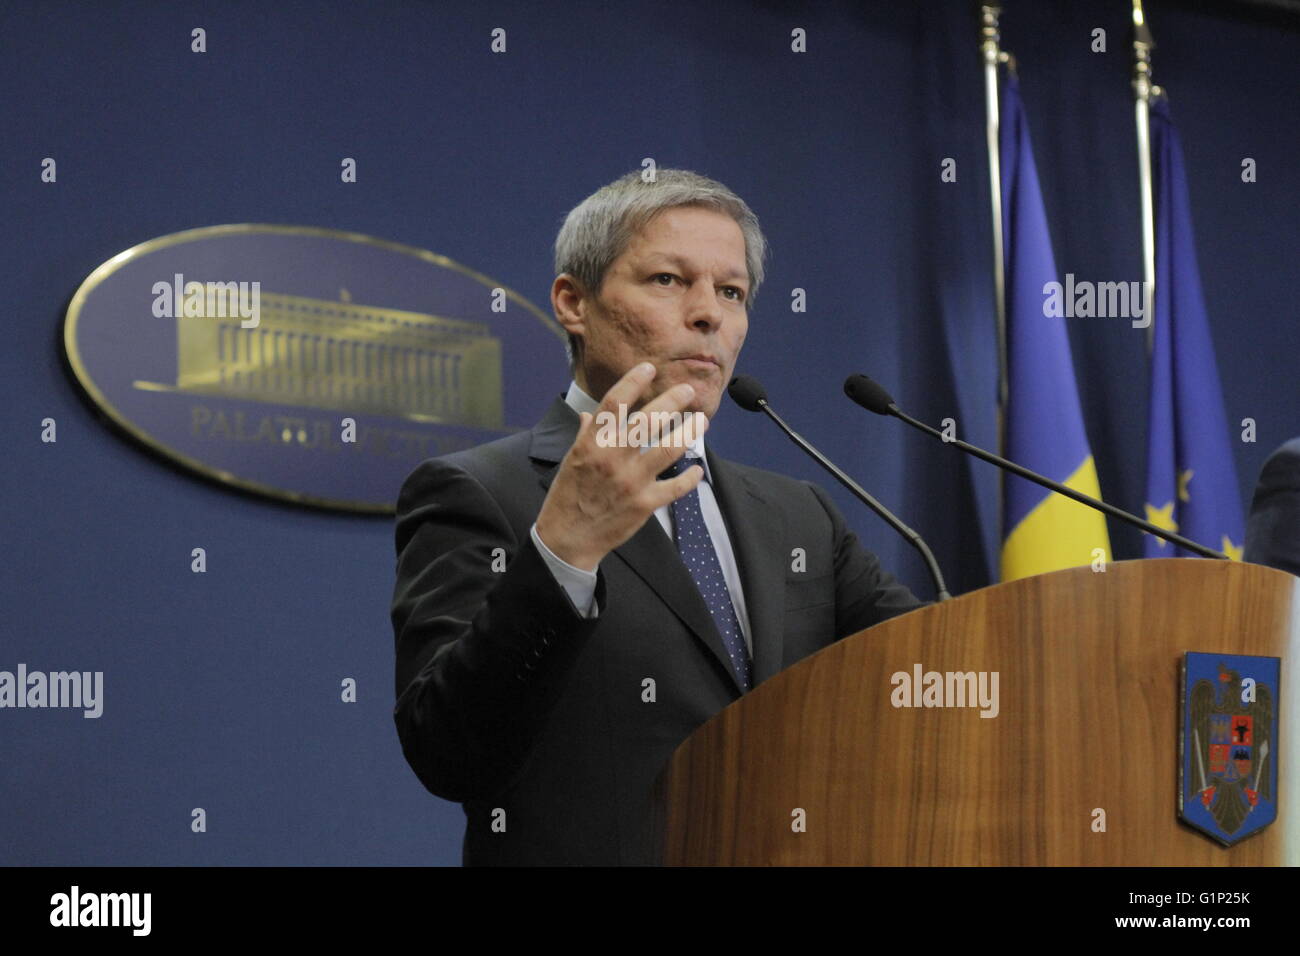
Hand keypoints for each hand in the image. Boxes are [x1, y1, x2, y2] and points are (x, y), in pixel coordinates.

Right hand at [535, 362, 706, 570]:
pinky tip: (696, 469)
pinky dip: (689, 477)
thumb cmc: (568, 497)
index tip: (649, 368)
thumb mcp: (571, 460)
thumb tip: (590, 415)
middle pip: (648, 421)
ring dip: (689, 432)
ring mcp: (631, 481)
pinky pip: (675, 487)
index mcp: (592, 443)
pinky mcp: (644, 504)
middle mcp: (612, 458)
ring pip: (669, 449)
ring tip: (701, 422)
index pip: (614, 403)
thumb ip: (586, 435)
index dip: (633, 381)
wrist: (567, 538)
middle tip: (688, 391)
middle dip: (673, 401)